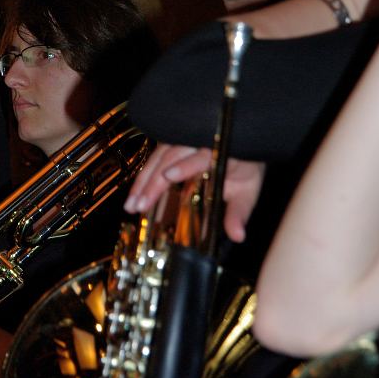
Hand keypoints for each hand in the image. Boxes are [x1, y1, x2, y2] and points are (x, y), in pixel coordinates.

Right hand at [125, 143, 264, 242]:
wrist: (242, 142)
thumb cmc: (244, 166)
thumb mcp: (247, 190)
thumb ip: (239, 212)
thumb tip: (237, 236)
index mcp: (218, 151)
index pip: (199, 157)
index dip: (184, 167)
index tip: (169, 176)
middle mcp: (196, 142)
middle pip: (169, 159)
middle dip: (152, 182)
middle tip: (138, 206)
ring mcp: (181, 141)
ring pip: (157, 158)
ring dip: (142, 181)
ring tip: (131, 204)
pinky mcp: (171, 144)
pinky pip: (154, 158)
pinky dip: (143, 176)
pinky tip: (134, 194)